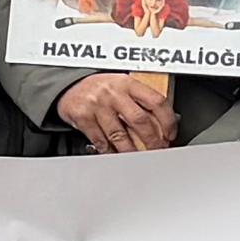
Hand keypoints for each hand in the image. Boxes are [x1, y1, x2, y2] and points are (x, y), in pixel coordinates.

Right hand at [56, 73, 179, 153]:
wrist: (69, 84)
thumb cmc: (100, 88)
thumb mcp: (121, 85)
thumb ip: (139, 100)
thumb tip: (162, 124)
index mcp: (128, 83)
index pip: (156, 101)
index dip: (168, 121)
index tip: (170, 134)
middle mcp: (113, 93)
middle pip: (140, 121)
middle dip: (153, 140)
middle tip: (158, 150)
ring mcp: (97, 105)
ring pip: (120, 135)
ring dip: (133, 151)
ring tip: (139, 158)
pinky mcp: (83, 117)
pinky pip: (101, 141)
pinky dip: (110, 152)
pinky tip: (116, 154)